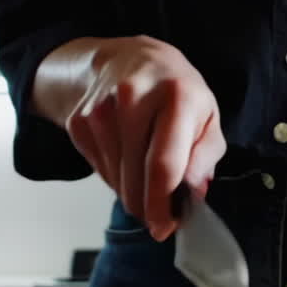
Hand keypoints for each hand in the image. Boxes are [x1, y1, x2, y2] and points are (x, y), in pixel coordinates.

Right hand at [43, 36, 225, 239]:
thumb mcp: (207, 114)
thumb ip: (206, 155)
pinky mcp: (79, 122)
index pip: (164, 165)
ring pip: (117, 182)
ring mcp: (100, 110)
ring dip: (134, 193)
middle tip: (162, 213)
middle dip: (150, 207)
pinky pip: (101, 172)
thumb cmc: (174, 91)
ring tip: (148, 176)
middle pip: (136, 180)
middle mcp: (134, 99)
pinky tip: (129, 159)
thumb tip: (194, 192)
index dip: (163, 205)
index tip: (166, 227)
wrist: (126, 60)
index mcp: (176, 96)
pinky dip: (117, 179)